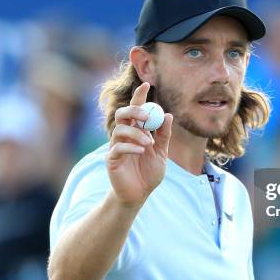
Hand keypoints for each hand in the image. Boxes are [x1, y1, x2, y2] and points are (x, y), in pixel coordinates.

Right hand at [106, 82, 172, 208]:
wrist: (140, 195)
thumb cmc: (149, 173)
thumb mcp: (162, 153)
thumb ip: (164, 135)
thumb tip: (168, 115)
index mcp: (136, 132)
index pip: (136, 110)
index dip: (139, 96)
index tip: (147, 84)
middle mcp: (124, 136)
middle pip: (122, 114)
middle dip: (134, 111)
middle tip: (148, 116)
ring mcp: (116, 147)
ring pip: (120, 130)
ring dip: (136, 133)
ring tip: (149, 143)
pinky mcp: (111, 160)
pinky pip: (117, 148)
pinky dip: (131, 147)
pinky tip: (142, 151)